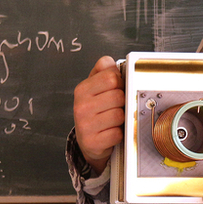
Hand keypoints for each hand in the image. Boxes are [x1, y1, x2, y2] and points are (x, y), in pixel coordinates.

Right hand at [73, 56, 124, 173]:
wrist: (89, 140)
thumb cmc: (96, 111)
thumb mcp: (96, 87)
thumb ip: (104, 71)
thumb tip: (108, 61)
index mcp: (82, 89)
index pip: (111, 77)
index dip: (120, 83)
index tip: (116, 89)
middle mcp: (80, 106)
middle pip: (118, 96)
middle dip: (122, 102)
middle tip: (115, 107)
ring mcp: (84, 125)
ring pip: (119, 115)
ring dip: (121, 119)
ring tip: (112, 120)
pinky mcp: (92, 142)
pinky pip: (117, 134)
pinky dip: (118, 134)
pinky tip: (110, 132)